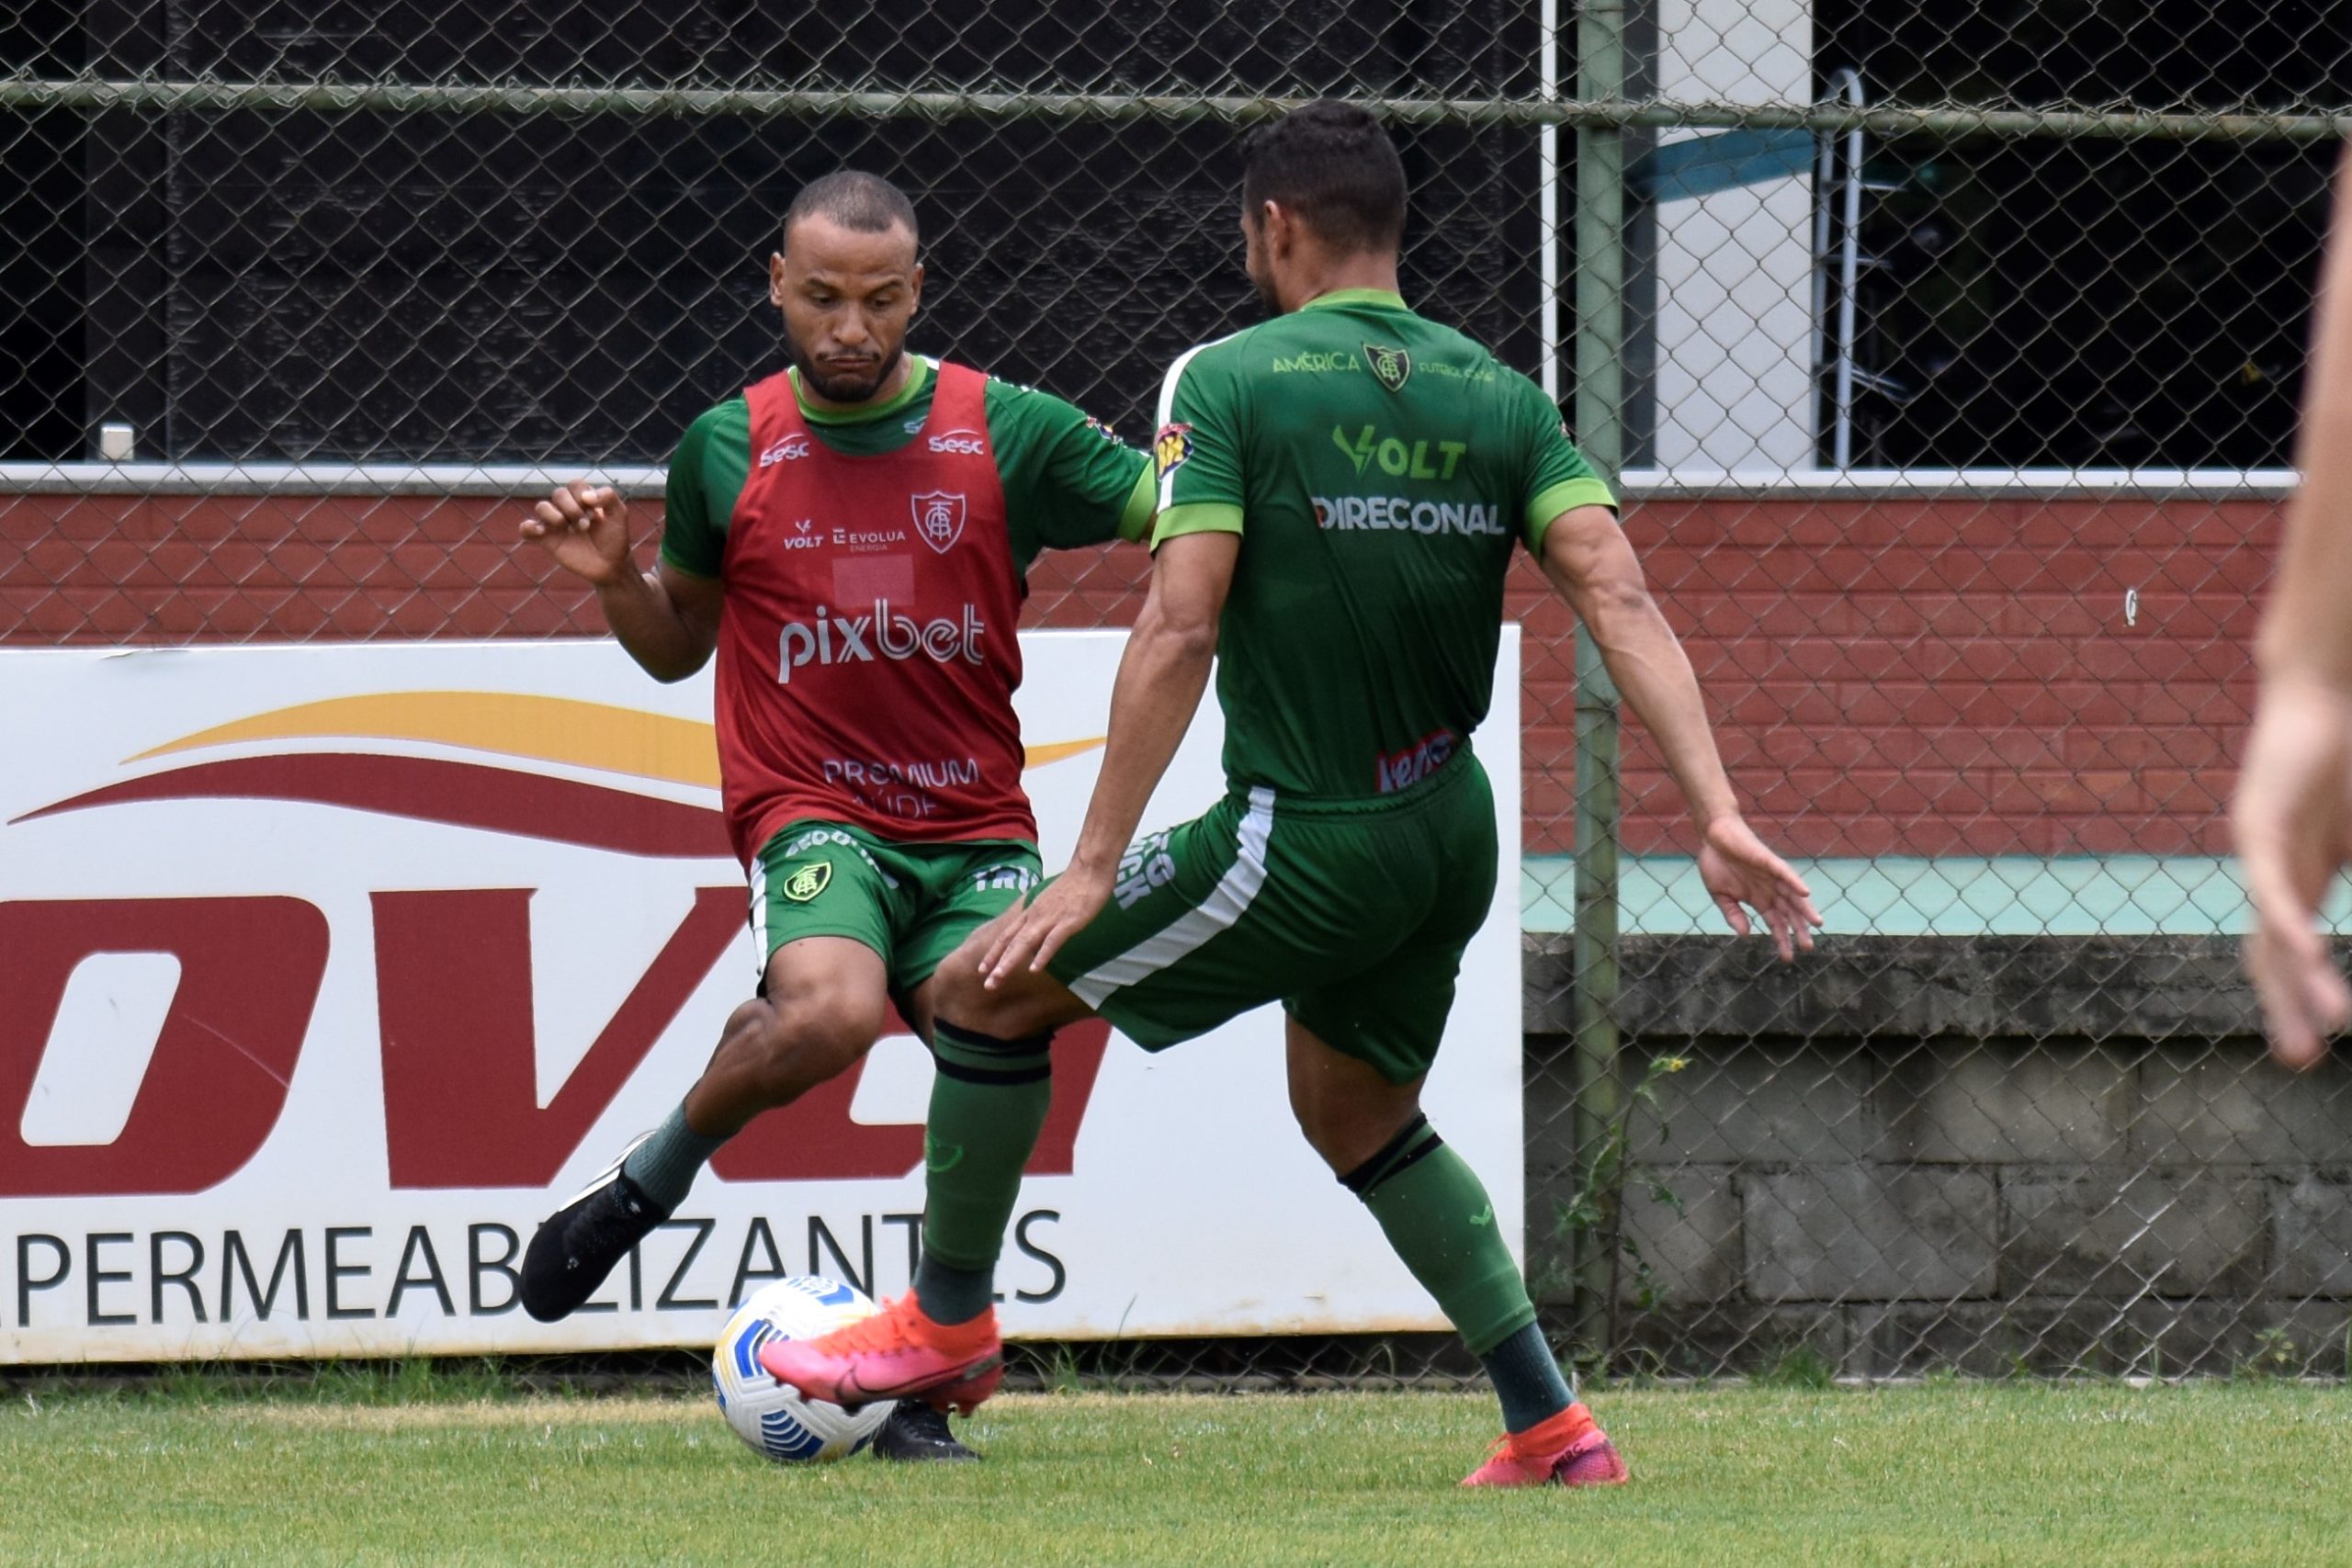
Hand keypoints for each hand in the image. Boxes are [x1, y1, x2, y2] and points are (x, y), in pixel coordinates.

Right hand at [519, 481, 631, 587]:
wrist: (611, 565)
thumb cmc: (614, 538)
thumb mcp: (619, 514)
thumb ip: (608, 497)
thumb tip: (586, 496)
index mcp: (583, 498)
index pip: (575, 485)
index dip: (583, 496)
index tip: (596, 514)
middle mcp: (567, 508)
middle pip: (559, 494)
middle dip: (573, 509)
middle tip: (586, 526)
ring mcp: (555, 523)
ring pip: (541, 507)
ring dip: (555, 515)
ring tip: (569, 529)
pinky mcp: (546, 539)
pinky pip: (526, 529)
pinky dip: (528, 527)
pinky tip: (542, 531)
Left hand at [979, 864, 1115, 988]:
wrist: (1089, 868)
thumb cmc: (1074, 886)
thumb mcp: (1050, 902)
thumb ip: (1041, 917)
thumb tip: (1036, 932)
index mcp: (1031, 913)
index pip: (1006, 936)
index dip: (993, 953)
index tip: (981, 969)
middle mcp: (1035, 917)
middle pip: (1011, 943)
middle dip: (997, 964)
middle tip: (987, 985)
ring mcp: (1050, 919)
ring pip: (1025, 943)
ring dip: (1010, 961)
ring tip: (998, 978)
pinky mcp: (1068, 921)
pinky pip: (1052, 941)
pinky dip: (1041, 955)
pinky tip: (1034, 969)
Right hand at [1697, 816, 1822, 961]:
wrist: (1713, 836)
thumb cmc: (1716, 863)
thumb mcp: (1720, 896)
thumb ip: (1733, 914)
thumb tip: (1745, 935)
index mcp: (1758, 899)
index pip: (1775, 923)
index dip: (1782, 939)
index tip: (1787, 957)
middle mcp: (1769, 889)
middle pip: (1789, 913)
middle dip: (1799, 930)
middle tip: (1808, 947)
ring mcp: (1771, 876)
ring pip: (1792, 895)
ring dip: (1805, 909)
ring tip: (1817, 924)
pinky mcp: (1768, 861)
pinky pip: (1785, 873)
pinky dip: (1795, 882)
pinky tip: (1805, 893)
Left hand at [2232, 675, 2351, 1069]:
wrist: (2324, 693)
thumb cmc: (2349, 761)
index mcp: (2303, 874)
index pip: (2291, 950)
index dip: (2303, 993)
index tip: (2322, 1038)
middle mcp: (2274, 870)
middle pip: (2271, 954)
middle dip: (2287, 1006)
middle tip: (2302, 1059)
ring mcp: (2262, 850)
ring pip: (2272, 931)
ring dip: (2296, 981)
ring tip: (2323, 1028)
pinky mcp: (2259, 824)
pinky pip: (2272, 885)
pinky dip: (2290, 922)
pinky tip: (2304, 954)